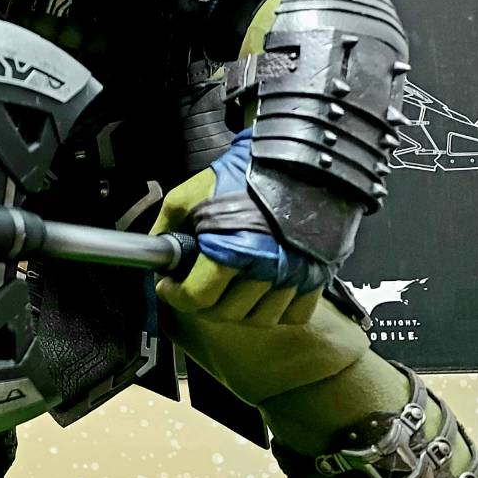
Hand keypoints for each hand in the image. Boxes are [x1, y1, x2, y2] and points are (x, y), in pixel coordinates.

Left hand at [152, 131, 326, 325]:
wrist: (299, 159)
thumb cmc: (244, 174)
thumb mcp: (189, 195)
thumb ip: (166, 228)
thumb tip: (158, 257)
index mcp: (234, 249)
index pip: (196, 298)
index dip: (174, 294)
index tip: (169, 286)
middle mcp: (268, 268)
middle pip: (225, 312)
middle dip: (202, 301)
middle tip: (194, 283)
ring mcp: (297, 275)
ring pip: (258, 318)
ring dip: (237, 307)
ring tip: (227, 285)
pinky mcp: (319, 275)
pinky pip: (293, 314)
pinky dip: (274, 308)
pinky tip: (260, 290)